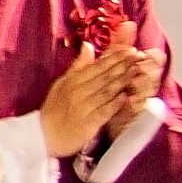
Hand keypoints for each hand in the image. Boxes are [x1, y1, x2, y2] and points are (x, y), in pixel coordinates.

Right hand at [43, 31, 159, 156]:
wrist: (43, 136)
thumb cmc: (54, 110)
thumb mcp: (62, 83)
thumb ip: (77, 66)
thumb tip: (88, 46)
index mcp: (72, 81)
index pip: (97, 66)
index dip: (115, 57)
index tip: (129, 50)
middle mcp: (78, 92)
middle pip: (104, 76)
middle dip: (123, 65)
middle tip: (138, 56)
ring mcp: (84, 108)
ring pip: (106, 91)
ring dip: (123, 80)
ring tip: (136, 71)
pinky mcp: (88, 124)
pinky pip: (104, 111)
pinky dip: (115, 103)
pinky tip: (126, 97)